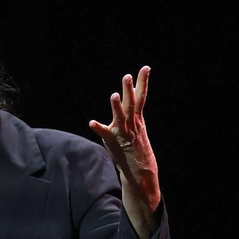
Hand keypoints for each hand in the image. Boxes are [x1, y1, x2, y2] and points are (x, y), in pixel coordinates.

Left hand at [89, 66, 159, 211]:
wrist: (141, 170)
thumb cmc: (137, 146)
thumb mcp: (139, 126)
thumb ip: (134, 111)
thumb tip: (131, 94)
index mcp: (138, 118)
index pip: (142, 96)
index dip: (143, 81)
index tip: (146, 68)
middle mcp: (132, 123)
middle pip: (132, 103)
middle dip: (130, 89)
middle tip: (128, 76)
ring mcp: (123, 132)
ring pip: (121, 116)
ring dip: (117, 106)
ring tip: (114, 95)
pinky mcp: (113, 141)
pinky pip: (105, 133)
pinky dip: (99, 127)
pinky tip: (92, 123)